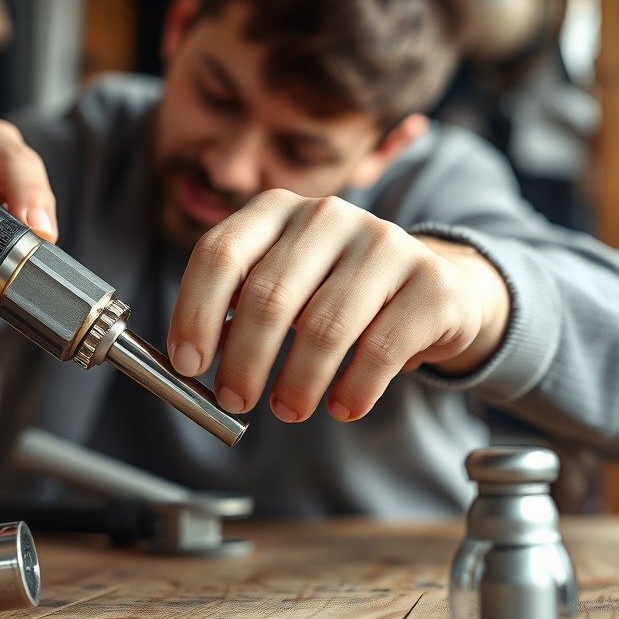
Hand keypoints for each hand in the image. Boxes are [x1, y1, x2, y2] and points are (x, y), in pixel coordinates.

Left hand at [166, 189, 509, 421]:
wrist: (431, 288)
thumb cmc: (335, 293)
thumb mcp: (282, 287)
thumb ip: (237, 313)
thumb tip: (194, 364)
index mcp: (277, 210)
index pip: (220, 254)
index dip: (195, 313)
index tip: (188, 366)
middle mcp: (328, 215)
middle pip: (268, 295)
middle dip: (244, 360)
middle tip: (233, 402)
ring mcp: (384, 243)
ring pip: (323, 327)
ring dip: (297, 383)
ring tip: (288, 409)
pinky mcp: (429, 282)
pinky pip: (379, 349)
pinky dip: (354, 390)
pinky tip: (343, 406)